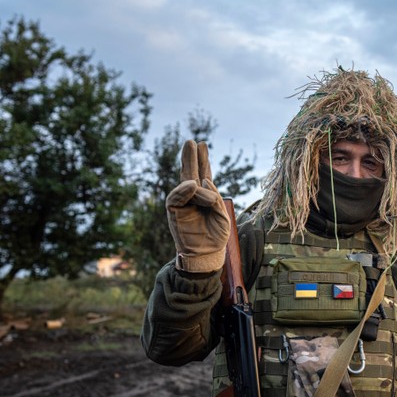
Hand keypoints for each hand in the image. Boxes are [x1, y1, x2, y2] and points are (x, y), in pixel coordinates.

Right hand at [166, 140, 229, 271]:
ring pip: (185, 183)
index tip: (202, 144)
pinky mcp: (174, 211)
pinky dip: (183, 190)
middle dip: (191, 157)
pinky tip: (191, 184)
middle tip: (191, 141)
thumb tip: (202, 180)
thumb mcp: (222, 215)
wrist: (206, 254)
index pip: (204, 175)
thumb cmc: (216, 236)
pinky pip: (176, 197)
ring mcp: (182, 203)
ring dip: (192, 173)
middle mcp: (193, 197)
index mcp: (206, 197)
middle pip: (191, 173)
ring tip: (202, 177)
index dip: (203, 161)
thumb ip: (215, 198)